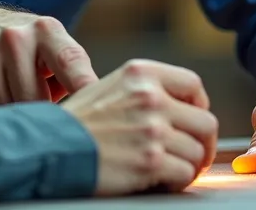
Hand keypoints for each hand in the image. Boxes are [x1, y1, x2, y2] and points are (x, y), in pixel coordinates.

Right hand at [0, 9, 98, 103]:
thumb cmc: (27, 48)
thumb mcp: (52, 48)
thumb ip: (72, 75)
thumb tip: (85, 113)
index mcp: (47, 31)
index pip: (69, 61)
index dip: (83, 84)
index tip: (94, 102)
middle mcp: (15, 38)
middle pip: (36, 99)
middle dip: (40, 110)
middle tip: (39, 102)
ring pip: (9, 108)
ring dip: (14, 112)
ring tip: (13, 94)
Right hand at [61, 59, 217, 194]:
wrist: (50, 148)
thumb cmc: (75, 124)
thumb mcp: (107, 89)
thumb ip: (142, 93)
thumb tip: (177, 111)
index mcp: (141, 74)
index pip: (192, 84)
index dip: (200, 106)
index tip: (193, 121)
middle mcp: (150, 97)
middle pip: (205, 121)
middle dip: (201, 143)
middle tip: (193, 156)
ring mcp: (152, 129)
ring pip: (196, 152)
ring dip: (186, 166)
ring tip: (168, 171)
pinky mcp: (151, 160)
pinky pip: (184, 174)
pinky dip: (176, 182)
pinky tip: (159, 181)